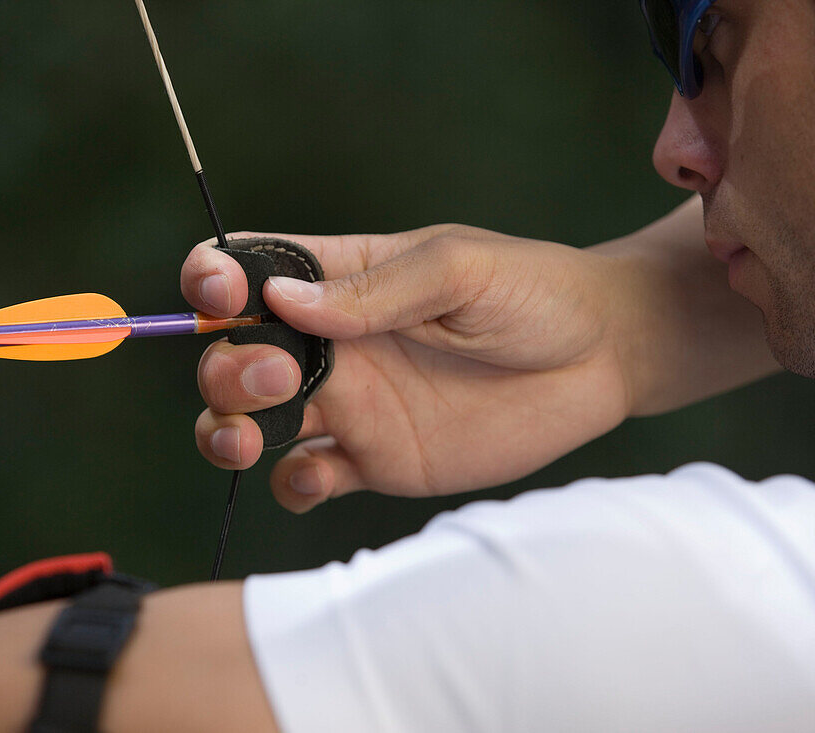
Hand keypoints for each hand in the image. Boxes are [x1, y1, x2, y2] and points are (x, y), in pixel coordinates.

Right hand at [182, 225, 630, 511]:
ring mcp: (351, 404)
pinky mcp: (376, 459)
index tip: (221, 299)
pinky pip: (306, 478)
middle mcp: (331, 343)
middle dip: (227, 370)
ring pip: (251, 422)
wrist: (601, 361)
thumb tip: (281, 299)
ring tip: (249, 440)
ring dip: (227, 430)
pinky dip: (291, 485)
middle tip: (279, 380)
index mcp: (341, 279)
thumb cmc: (535, 293)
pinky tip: (319, 477)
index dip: (212, 283)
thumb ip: (374, 290)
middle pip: (234, 355)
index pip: (248, 271)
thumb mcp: (460, 270)